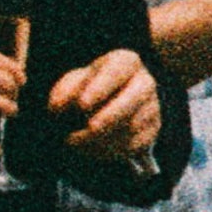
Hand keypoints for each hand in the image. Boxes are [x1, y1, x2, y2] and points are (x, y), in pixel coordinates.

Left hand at [43, 48, 163, 168]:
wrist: (99, 110)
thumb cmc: (83, 91)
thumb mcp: (69, 87)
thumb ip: (63, 93)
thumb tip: (58, 106)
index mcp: (124, 62)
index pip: (119, 68)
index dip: (102, 86)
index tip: (82, 104)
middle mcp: (143, 81)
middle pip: (138, 94)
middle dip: (114, 113)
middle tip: (91, 128)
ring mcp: (152, 106)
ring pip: (135, 122)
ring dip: (106, 135)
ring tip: (75, 141)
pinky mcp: (152, 129)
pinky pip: (137, 142)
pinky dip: (113, 149)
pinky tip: (90, 148)